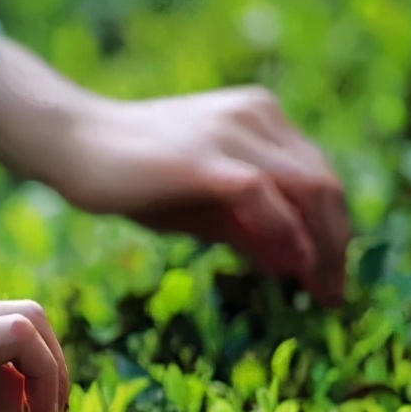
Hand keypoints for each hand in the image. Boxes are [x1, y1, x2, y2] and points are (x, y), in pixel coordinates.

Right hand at [0, 37, 351, 305]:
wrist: (74, 143)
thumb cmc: (134, 175)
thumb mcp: (204, 204)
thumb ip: (249, 226)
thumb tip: (296, 264)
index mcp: (260, 117)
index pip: (319, 176)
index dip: (334, 230)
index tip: (330, 277)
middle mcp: (256, 116)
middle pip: (324, 184)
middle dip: (337, 245)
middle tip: (333, 295)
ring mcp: (232, 132)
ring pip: (308, 189)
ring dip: (322, 247)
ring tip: (319, 290)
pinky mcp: (204, 158)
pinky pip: (264, 198)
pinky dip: (286, 235)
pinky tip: (290, 269)